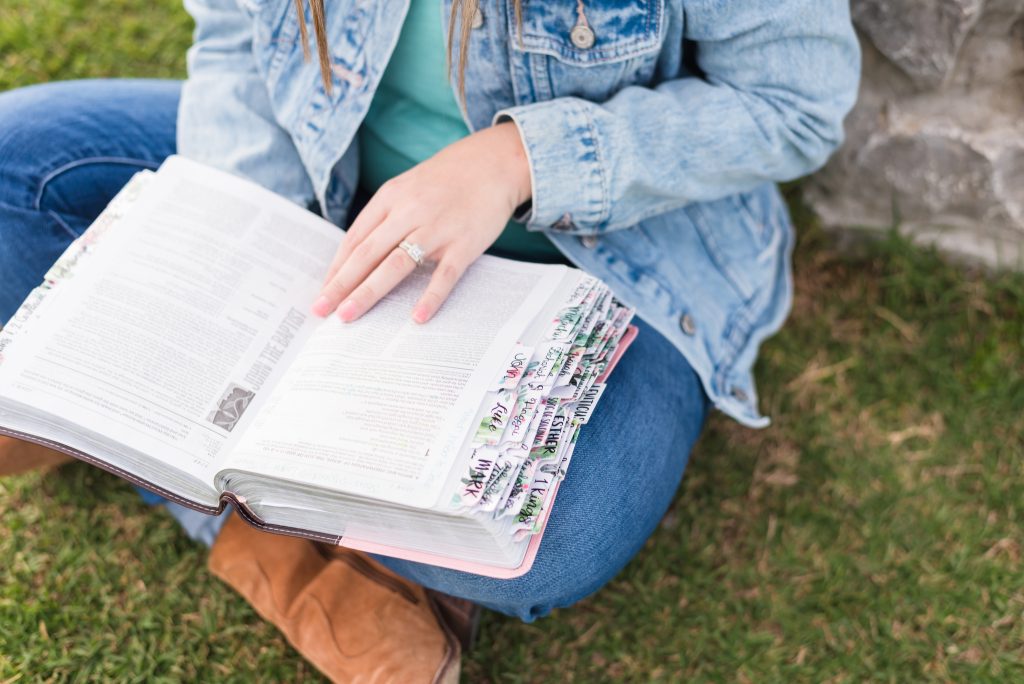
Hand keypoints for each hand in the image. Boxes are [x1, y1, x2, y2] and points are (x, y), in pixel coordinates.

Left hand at [311, 122, 531, 323]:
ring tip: (350, 315)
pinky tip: (417, 318)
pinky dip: (430, 297)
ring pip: (396, 264)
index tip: (323, 292)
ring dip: (369, 292)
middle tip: (322, 310)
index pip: (355, 239)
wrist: (494, 162)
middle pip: (367, 253)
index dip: (337, 268)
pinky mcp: (464, 243)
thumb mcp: (407, 188)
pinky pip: (444, 275)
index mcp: (390, 198)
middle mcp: (409, 212)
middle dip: (341, 285)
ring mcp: (437, 228)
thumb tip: (358, 256)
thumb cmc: (446, 180)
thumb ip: (385, 217)